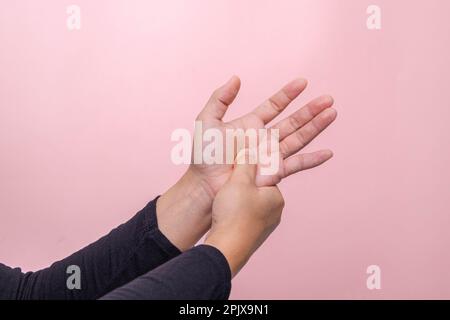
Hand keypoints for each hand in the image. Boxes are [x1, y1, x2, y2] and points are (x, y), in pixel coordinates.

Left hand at [189, 76, 336, 191]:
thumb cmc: (204, 156)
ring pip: (298, 138)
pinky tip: (327, 153)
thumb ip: (219, 99)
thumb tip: (235, 78)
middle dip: (310, 110)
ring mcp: (270, 155)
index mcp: (250, 124)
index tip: (303, 82)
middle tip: (328, 99)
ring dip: (316, 127)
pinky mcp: (273, 172)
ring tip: (332, 114)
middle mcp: (263, 138)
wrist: (205, 184)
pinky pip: (297, 164)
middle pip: (292, 120)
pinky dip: (312, 159)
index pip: (274, 105)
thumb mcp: (207, 121)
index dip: (288, 94)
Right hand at [205, 149, 284, 276]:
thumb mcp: (239, 180)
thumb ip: (246, 162)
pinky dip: (235, 215)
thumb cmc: (234, 213)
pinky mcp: (255, 237)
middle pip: (257, 190)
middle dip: (242, 187)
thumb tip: (252, 149)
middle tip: (227, 190)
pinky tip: (224, 217)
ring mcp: (266, 226)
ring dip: (237, 202)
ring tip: (223, 204)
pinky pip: (245, 219)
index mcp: (276, 196)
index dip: (247, 172)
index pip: (264, 175)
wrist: (226, 249)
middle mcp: (275, 212)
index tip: (235, 173)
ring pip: (250, 205)